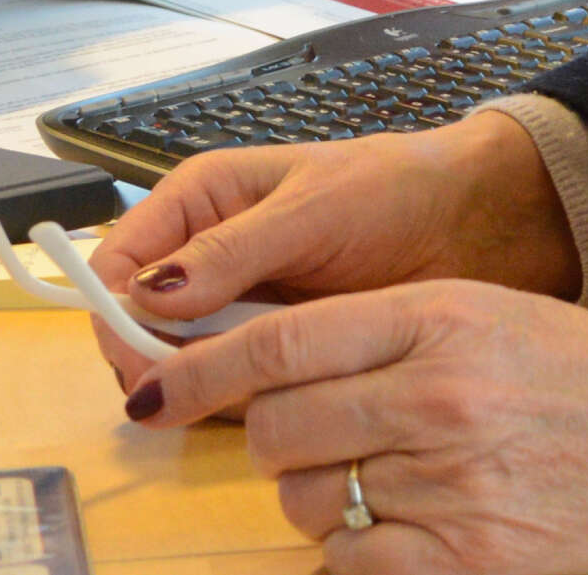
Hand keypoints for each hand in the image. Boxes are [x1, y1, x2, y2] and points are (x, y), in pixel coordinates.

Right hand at [86, 114, 578, 362]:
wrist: (473, 224)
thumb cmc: (395, 189)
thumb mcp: (311, 207)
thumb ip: (231, 251)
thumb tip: (150, 290)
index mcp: (201, 199)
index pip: (122, 259)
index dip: (114, 307)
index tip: (135, 348)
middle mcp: (208, 256)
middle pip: (141, 323)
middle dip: (157, 357)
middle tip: (197, 378)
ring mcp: (241, 308)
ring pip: (184, 362)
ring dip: (204, 382)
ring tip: (258, 376)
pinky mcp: (277, 349)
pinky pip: (235, 385)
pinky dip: (244, 398)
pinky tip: (279, 390)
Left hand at [127, 279, 587, 572]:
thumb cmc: (578, 374)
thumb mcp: (476, 314)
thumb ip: (373, 331)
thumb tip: (256, 364)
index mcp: (433, 319)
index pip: (277, 344)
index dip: (196, 370)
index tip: (154, 388)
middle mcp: (435, 396)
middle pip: (277, 428)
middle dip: (271, 441)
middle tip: (311, 441)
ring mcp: (449, 481)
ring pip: (305, 500)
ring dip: (316, 498)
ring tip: (377, 483)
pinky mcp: (465, 558)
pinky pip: (347, 563)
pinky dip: (352, 553)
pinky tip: (398, 529)